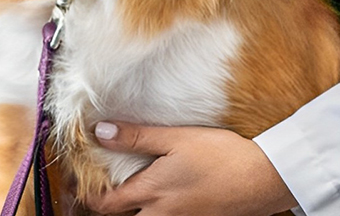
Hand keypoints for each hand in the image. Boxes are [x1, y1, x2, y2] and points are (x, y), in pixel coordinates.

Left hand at [85, 122, 296, 215]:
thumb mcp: (176, 138)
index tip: (79, 184)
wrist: (260, 179)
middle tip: (97, 192)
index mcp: (151, 193)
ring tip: (126, 194)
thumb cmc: (219, 155)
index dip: (88, 196)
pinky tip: (159, 197)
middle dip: (107, 210)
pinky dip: (152, 212)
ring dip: (130, 212)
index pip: (105, 205)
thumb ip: (136, 137)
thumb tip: (100, 132)